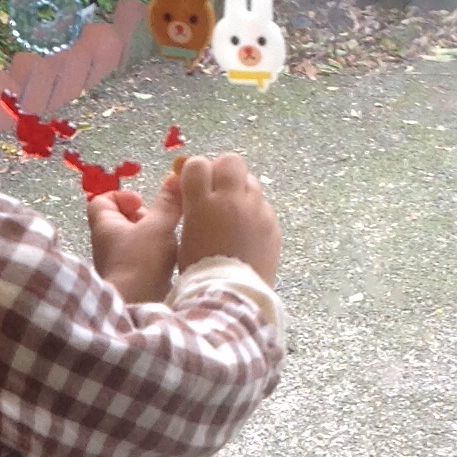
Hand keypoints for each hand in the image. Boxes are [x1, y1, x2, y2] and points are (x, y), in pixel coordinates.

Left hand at [87, 169, 183, 304]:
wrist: (135, 307)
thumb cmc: (140, 262)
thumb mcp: (158, 227)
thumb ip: (168, 203)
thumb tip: (175, 177)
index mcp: (104, 226)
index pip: (101, 201)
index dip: (121, 196)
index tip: (142, 202)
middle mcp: (105, 244)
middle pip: (121, 220)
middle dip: (144, 218)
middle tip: (159, 223)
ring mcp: (116, 263)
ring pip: (133, 241)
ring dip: (152, 238)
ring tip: (168, 242)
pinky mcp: (129, 279)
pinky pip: (140, 260)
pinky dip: (153, 257)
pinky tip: (168, 261)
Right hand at [175, 152, 280, 285]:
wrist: (232, 295)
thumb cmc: (199, 270)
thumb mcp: (184, 237)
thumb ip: (189, 207)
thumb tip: (188, 188)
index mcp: (203, 203)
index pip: (198, 164)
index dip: (194, 172)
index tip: (192, 186)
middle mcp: (232, 199)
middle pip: (231, 161)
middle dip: (222, 171)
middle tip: (217, 190)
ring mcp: (256, 210)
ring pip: (250, 181)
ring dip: (240, 191)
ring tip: (233, 215)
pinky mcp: (272, 223)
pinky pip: (262, 206)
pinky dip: (254, 213)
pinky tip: (246, 233)